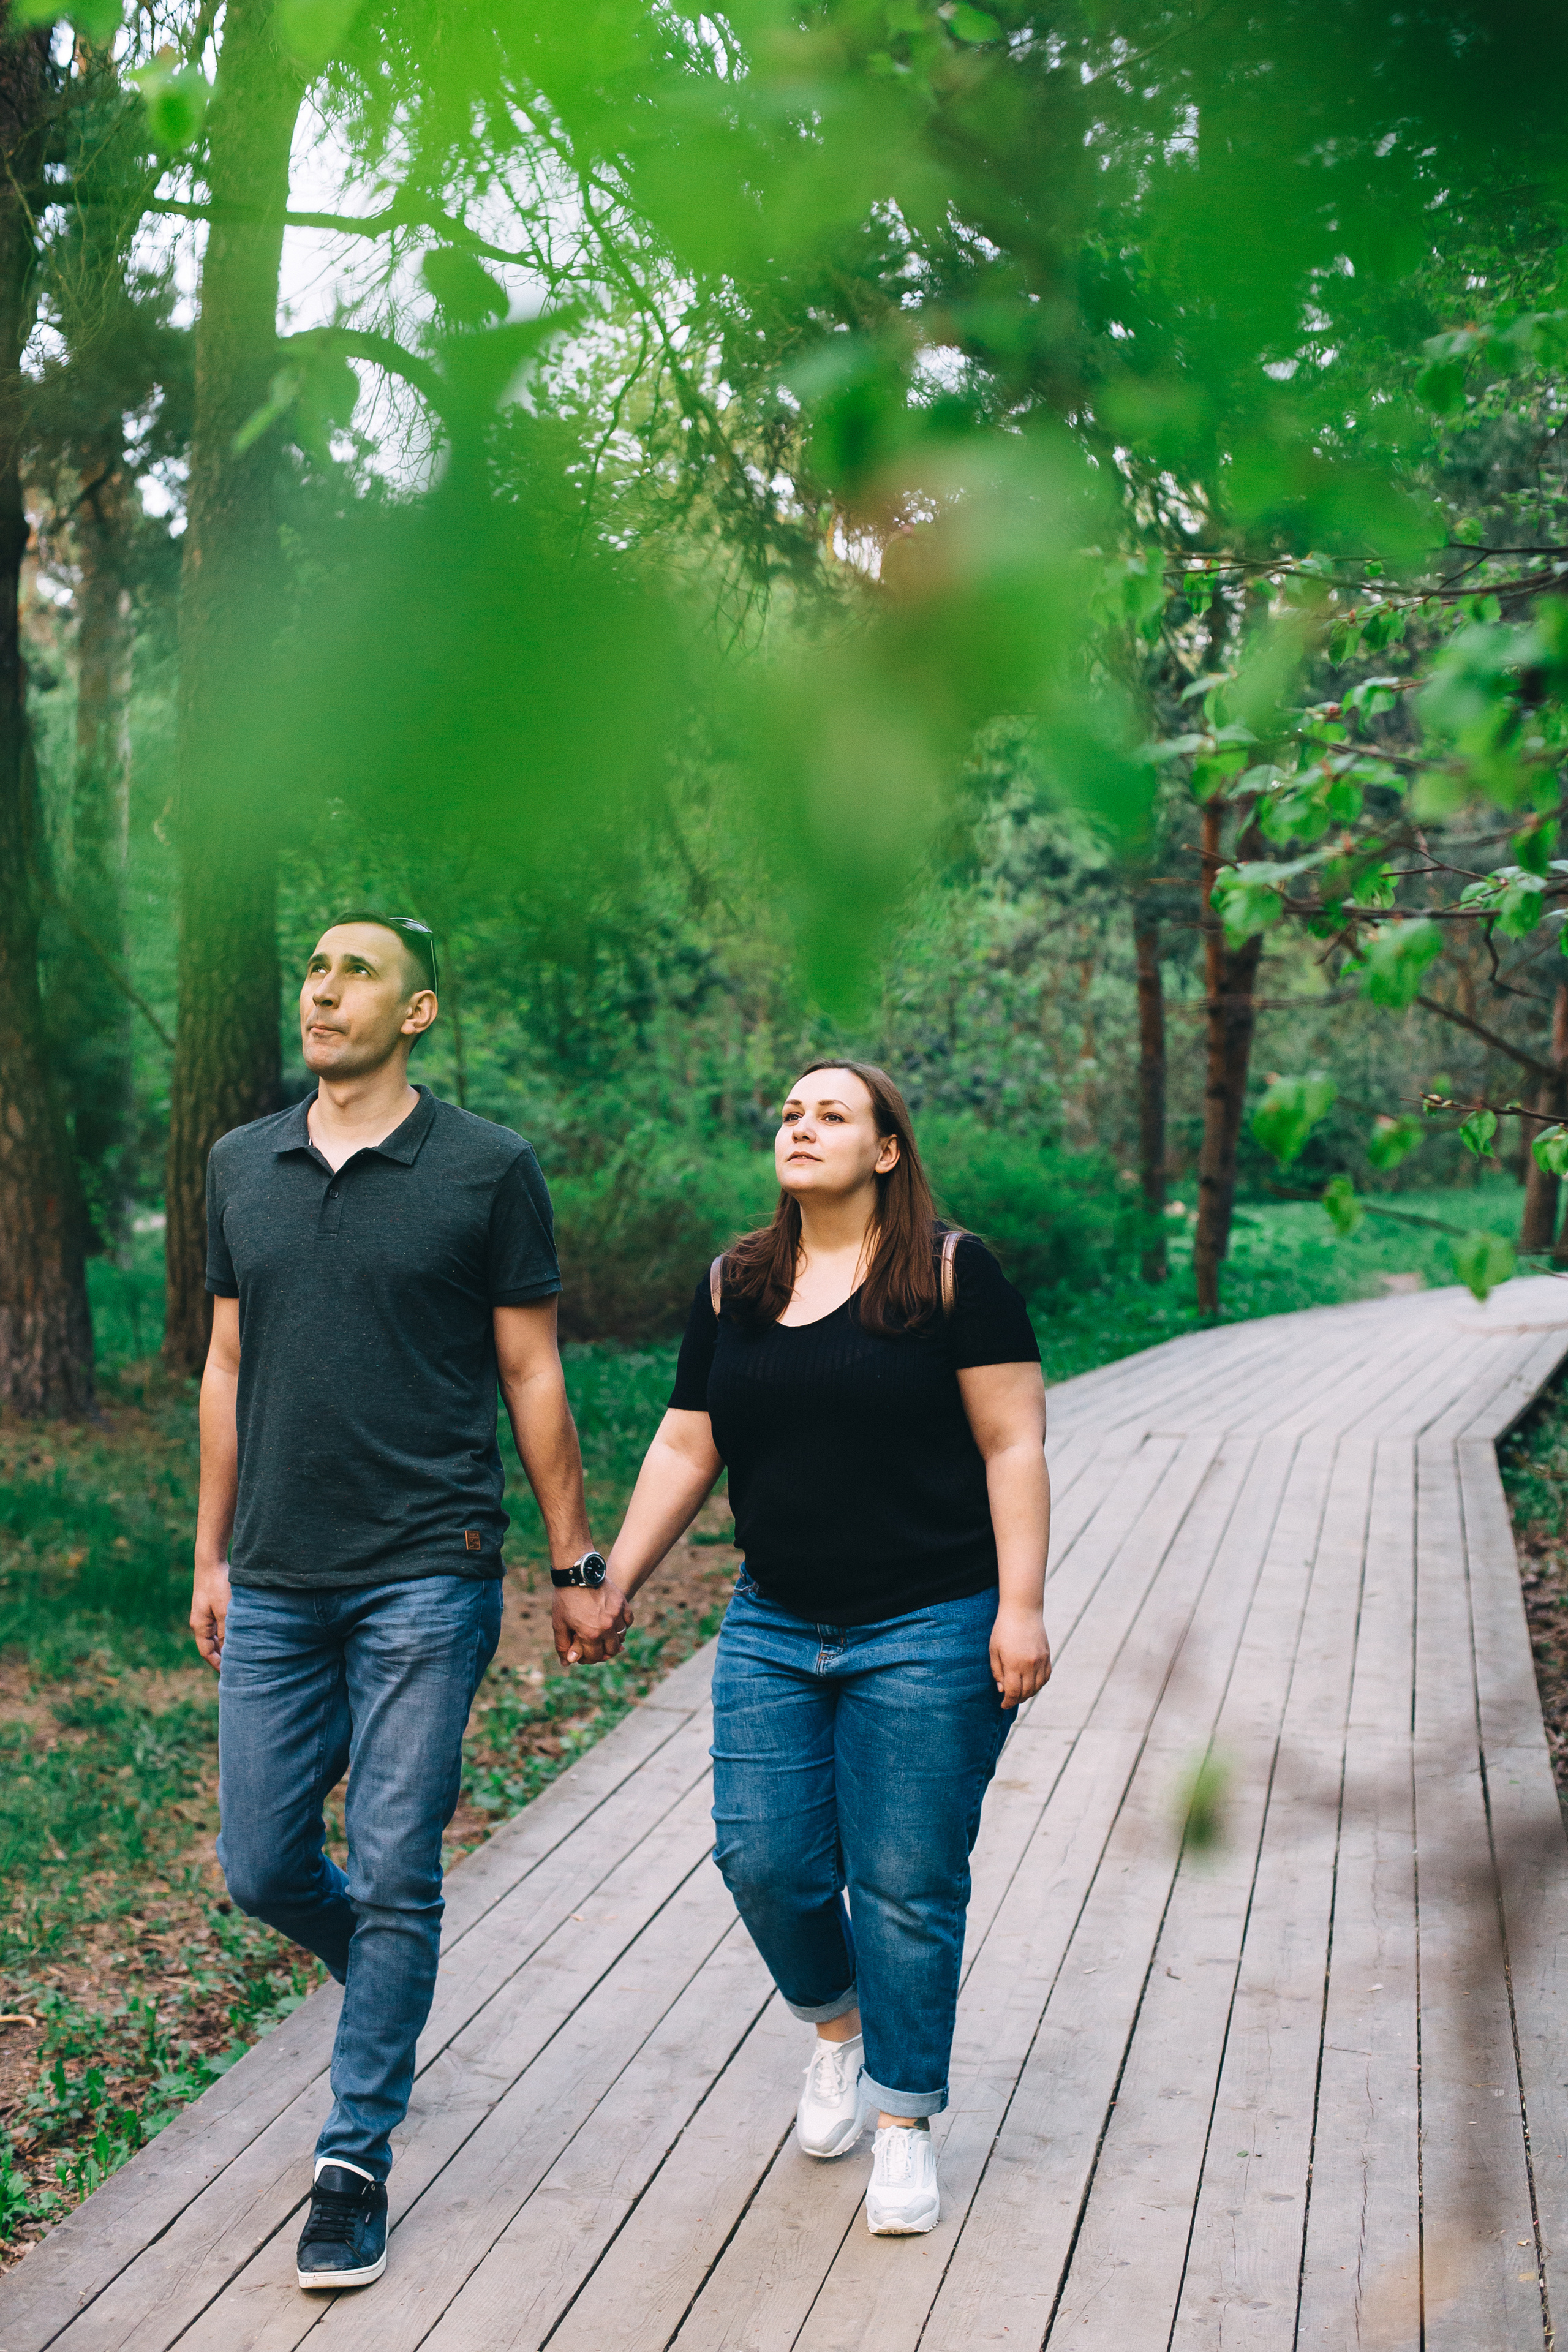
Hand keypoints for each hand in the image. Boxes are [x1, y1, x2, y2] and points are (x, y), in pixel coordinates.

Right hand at [191, 1556, 231, 1670]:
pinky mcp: (213, 1606)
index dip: (217, 1664)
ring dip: (228, 1644)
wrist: (210, 1561)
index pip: (207, 1652)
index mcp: (200, 1625)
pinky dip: (229, 1632)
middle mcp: (201, 1622)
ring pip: (217, 1635)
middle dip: (223, 1656)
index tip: (229, 1674)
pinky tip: (241, 1634)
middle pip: (211, 1645)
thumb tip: (231, 1650)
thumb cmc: (217, 1584)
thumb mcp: (225, 1610)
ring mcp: (207, 1614)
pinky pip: (221, 1625)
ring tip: (242, 1653)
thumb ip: (227, 1630)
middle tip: (239, 1667)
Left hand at [553, 1581, 632, 1665]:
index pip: (596, 1657)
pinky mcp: (622, 1603)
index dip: (590, 1658)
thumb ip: (563, 1645)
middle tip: (596, 1646)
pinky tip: (614, 1623)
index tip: (584, 1653)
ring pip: (621, 1636)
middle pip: (611, 1650)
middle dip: (603, 1652)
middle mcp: (606, 1627)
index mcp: (590, 1635)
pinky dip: (622, 1625)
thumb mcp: (559, 1624)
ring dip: (613, 1639)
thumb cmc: (565, 1599)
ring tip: (604, 1635)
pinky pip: (628, 1620)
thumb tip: (567, 1663)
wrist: (576, 1573)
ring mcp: (616, 1615)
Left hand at [990, 1602, 1050, 1710]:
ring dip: (1029, 1693)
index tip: (1003, 1705)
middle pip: (1026, 1692)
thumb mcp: (994, 1650)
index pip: (1013, 1692)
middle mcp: (1030, 1665)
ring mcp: (1041, 1661)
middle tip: (1010, 1699)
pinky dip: (1039, 1684)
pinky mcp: (1047, 1656)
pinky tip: (1032, 1683)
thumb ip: (997, 1672)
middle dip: (1017, 1699)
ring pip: (1037, 1687)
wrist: (1022, 1611)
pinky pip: (1046, 1677)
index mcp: (1014, 1664)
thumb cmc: (1003, 1629)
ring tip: (1020, 1693)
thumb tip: (1002, 1689)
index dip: (1008, 1702)